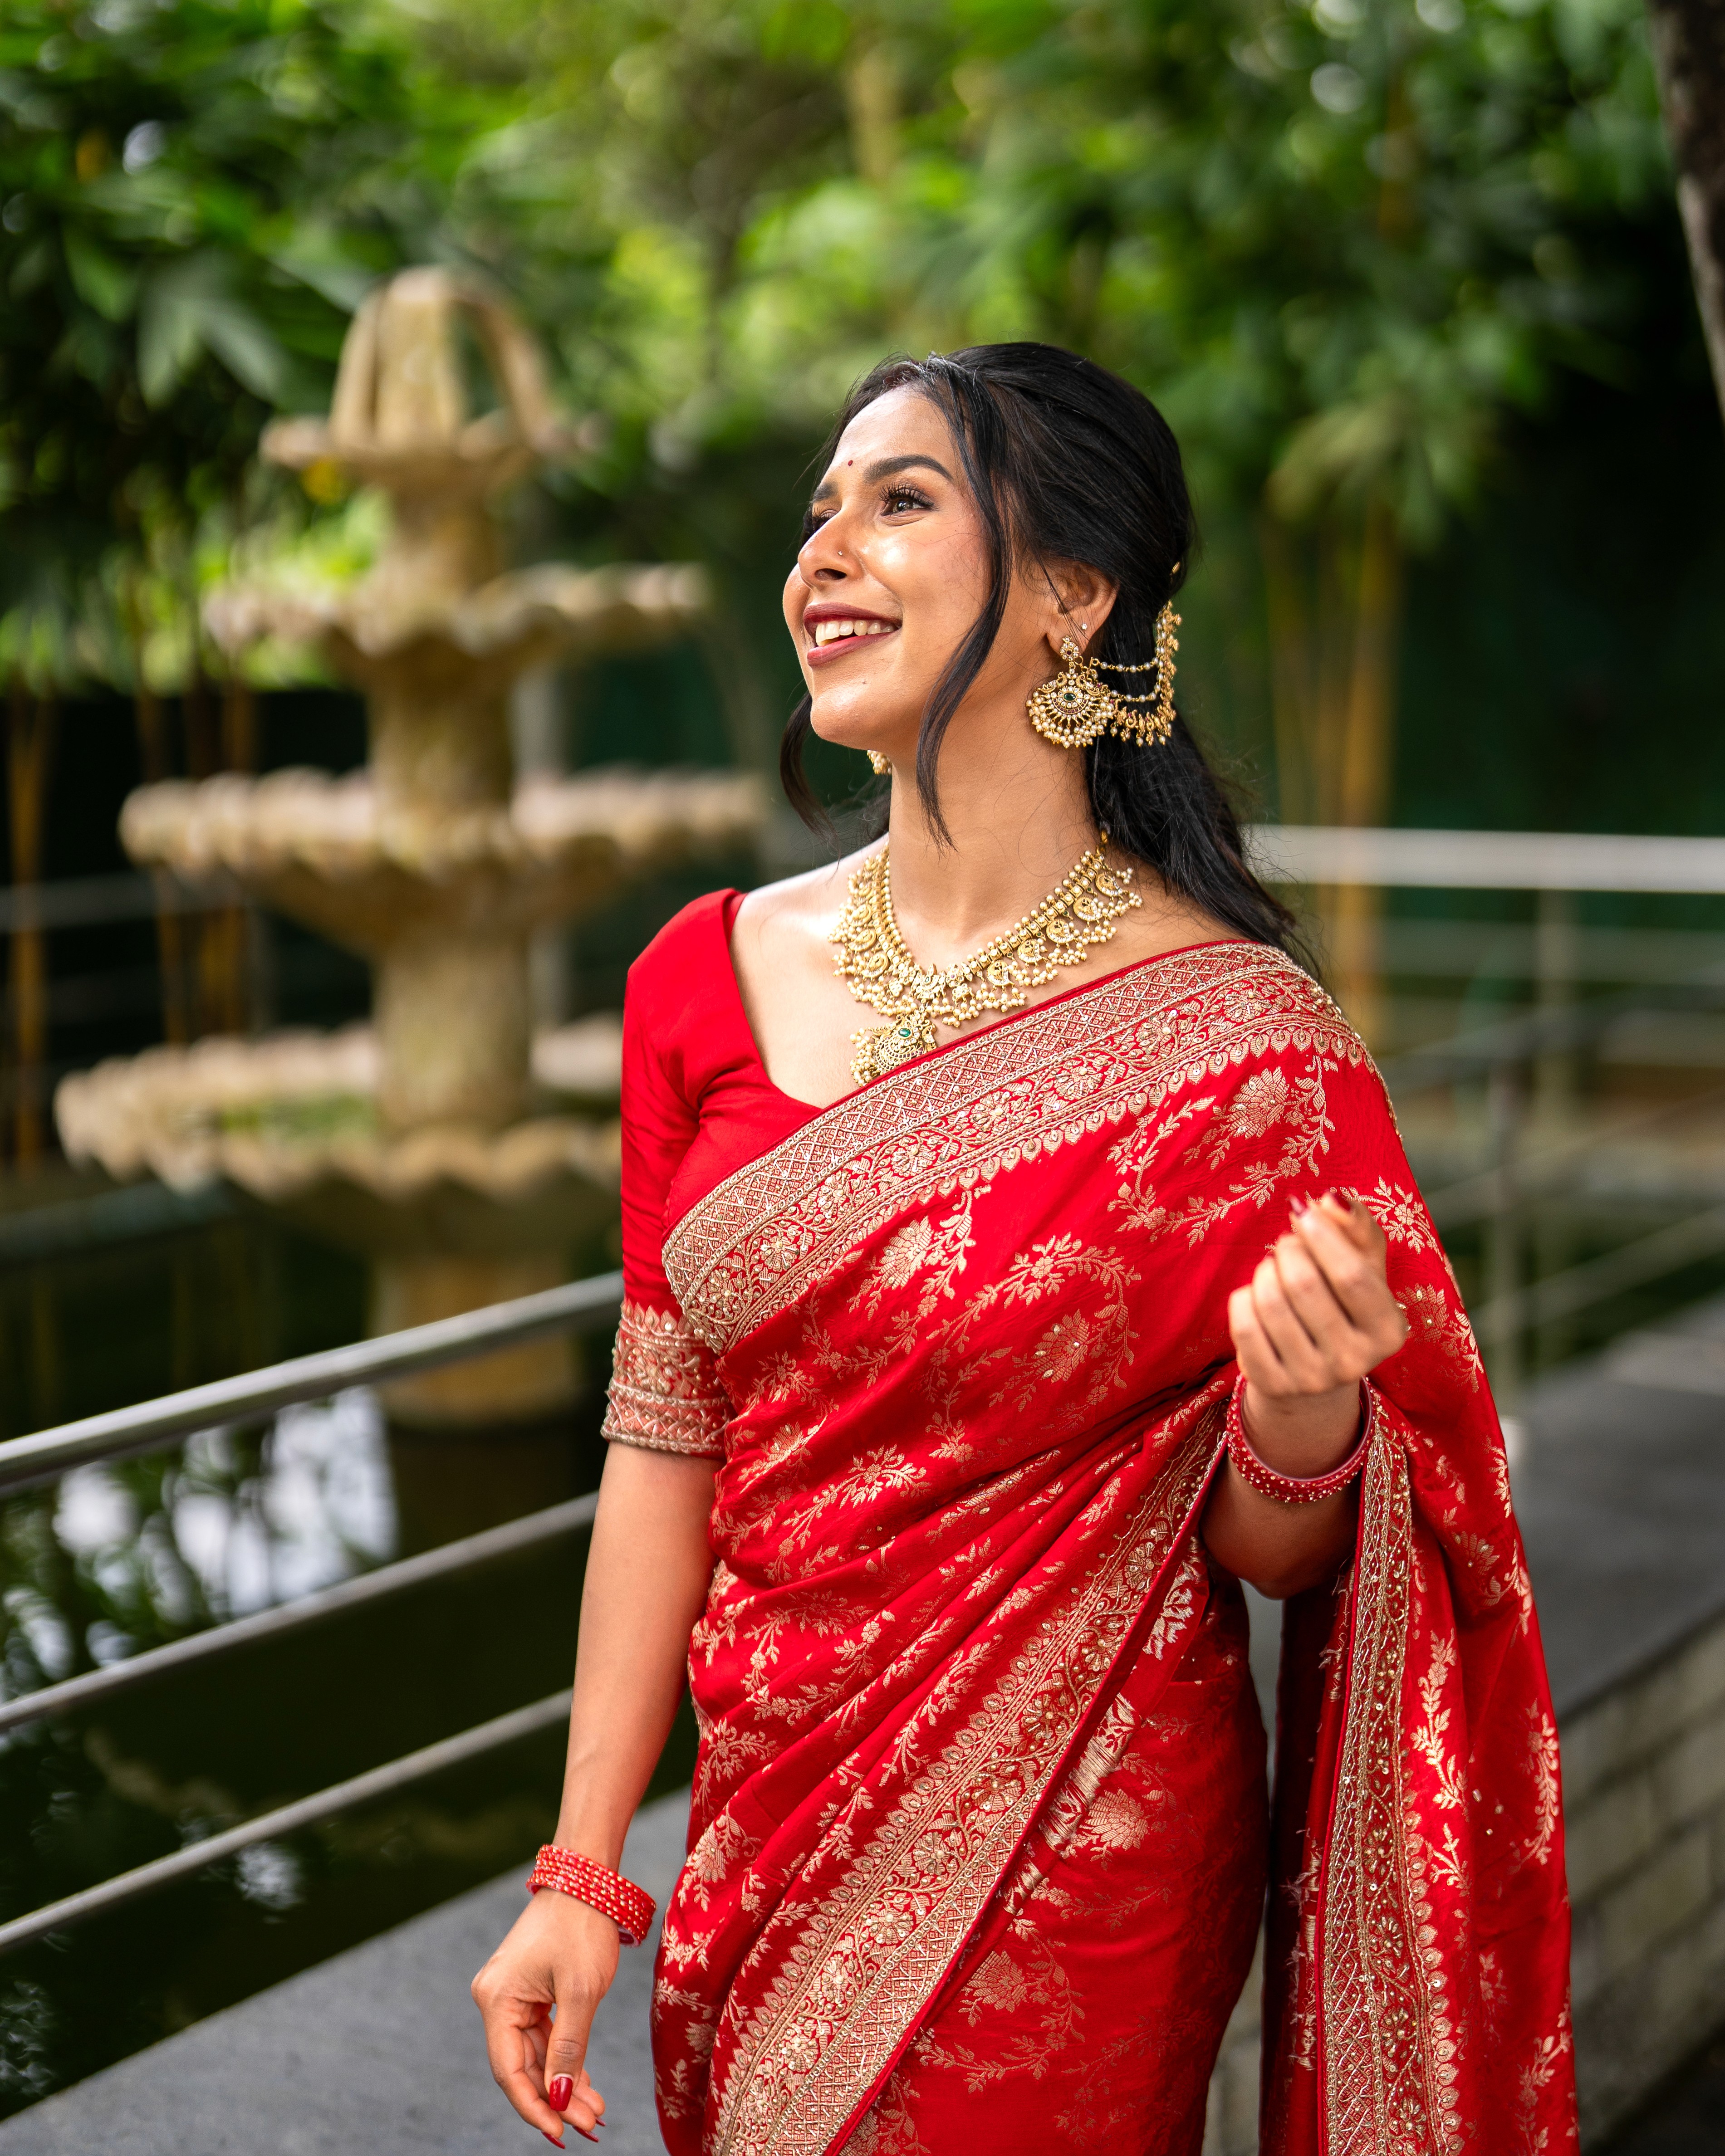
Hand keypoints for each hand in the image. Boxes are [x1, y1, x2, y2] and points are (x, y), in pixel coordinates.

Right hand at [472, 1887, 618, 2144]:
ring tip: (595, 2112)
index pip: (510, 2071)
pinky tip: (585, 2086)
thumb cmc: (582, 1926)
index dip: (535, 2107)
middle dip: (557, 2099)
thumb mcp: (581, 1991)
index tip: (562, 2133)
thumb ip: (568, 2047)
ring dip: (564, 2083)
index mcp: (497, 2000)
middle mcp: (497, 2000)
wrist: (587, 1878)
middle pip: (525, 2066)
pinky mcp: (531, 1991)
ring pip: (537, 2055)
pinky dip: (565, 2059)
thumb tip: (558, 2098)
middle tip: (591, 2126)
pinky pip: (545, 2036)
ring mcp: (513, 1996)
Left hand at [1227, 1190, 1407, 1470]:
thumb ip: (1356, 1225)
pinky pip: (1243, 1326)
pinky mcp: (1273, 1386)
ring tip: (1273, 1270)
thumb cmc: (1342, 1301)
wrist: (1316, 1367)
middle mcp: (1355, 1361)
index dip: (1322, 1235)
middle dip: (1288, 1250)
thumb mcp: (1363, 1264)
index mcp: (1389, 1329)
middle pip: (1303, 1284)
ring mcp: (1312, 1380)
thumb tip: (1331, 1198)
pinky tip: (1256, 1298)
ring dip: (1264, 1272)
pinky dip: (1244, 1299)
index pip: (1351, 1275)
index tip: (1304, 1211)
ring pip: (1269, 1302)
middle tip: (1287, 1245)